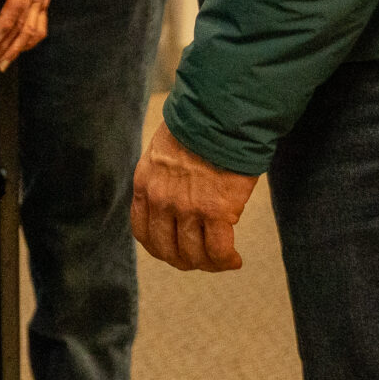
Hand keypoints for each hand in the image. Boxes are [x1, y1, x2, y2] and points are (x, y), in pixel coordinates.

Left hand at [0, 0, 59, 69]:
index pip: (16, 3)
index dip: (6, 22)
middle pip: (23, 24)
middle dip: (8, 46)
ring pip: (33, 29)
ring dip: (17, 49)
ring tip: (1, 63)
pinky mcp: (43, 2)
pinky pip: (40, 26)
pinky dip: (30, 42)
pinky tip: (18, 52)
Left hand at [130, 121, 257, 271]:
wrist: (220, 115)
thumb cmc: (200, 126)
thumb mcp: (164, 151)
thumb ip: (164, 178)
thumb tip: (178, 199)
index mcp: (145, 184)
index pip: (143, 232)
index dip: (161, 249)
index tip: (175, 252)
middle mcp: (161, 200)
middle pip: (167, 249)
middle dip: (186, 261)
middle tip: (203, 261)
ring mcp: (187, 208)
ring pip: (194, 255)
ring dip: (209, 264)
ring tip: (223, 261)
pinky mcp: (215, 211)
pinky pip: (219, 250)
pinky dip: (227, 261)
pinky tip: (235, 260)